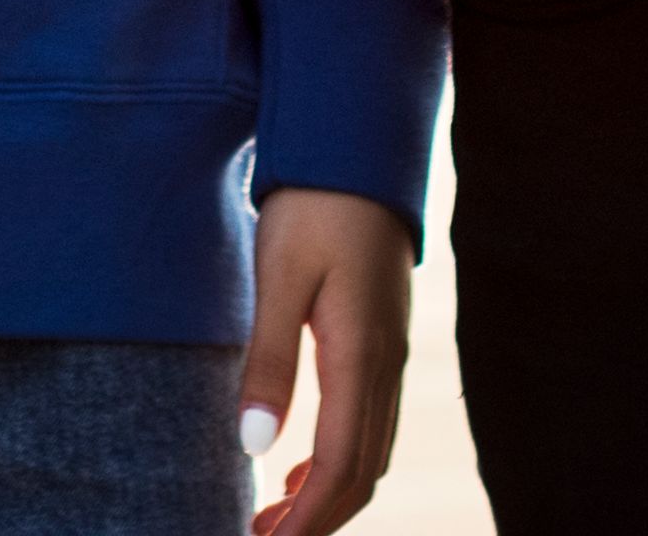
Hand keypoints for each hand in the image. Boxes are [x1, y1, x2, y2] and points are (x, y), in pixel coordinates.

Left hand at [238, 184, 406, 535]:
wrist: (358, 148)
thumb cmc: (313, 205)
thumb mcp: (279, 276)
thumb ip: (270, 360)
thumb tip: (254, 447)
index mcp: (361, 357)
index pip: (340, 467)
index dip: (305, 520)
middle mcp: (386, 366)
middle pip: (362, 473)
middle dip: (316, 520)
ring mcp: (392, 356)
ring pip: (371, 452)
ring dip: (327, 495)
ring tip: (274, 516)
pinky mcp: (385, 342)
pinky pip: (371, 424)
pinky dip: (340, 461)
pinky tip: (299, 465)